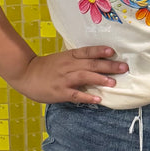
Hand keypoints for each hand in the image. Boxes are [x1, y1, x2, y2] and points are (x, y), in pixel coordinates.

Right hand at [11, 45, 128, 103]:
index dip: (99, 51)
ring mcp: (64, 79)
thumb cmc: (46, 68)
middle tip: (124, 68)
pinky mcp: (60, 92)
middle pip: (90, 64)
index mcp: (69, 56)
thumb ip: (77, 60)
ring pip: (84, 77)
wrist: (25, 73)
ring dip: (100, 79)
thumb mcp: (61, 59)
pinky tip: (98, 99)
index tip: (112, 51)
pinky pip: (75, 94)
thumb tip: (97, 63)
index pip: (87, 52)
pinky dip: (87, 96)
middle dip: (108, 66)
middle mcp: (68, 66)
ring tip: (113, 82)